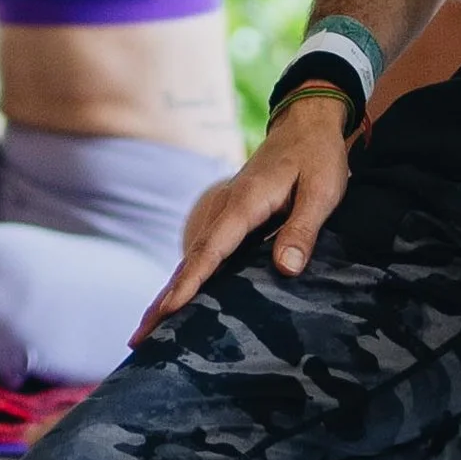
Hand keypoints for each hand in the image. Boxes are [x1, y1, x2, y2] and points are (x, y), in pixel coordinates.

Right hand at [135, 92, 355, 337]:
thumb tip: (285, 269)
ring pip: (191, 257)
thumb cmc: (318, 156)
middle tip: (138, 338)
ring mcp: (224, 211)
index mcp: (244, 204)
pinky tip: (180, 299)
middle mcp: (225, 208)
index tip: (166, 312)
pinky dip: (186, 277)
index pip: (211, 251)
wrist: (306, 121)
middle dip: (163, 300)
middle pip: (189, 260)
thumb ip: (303, 229)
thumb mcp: (322, 191)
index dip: (189, 284)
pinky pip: (203, 251)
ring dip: (169, 292)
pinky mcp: (230, 216)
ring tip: (148, 330)